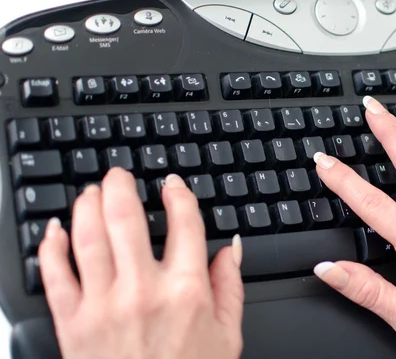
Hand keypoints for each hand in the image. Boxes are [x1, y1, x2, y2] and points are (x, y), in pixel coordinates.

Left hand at [38, 168, 243, 358]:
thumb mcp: (227, 335)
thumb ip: (230, 286)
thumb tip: (231, 248)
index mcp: (186, 290)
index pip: (183, 221)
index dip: (178, 193)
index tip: (172, 184)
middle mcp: (143, 290)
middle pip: (125, 217)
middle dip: (121, 185)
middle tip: (119, 175)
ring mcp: (103, 305)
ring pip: (87, 236)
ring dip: (87, 204)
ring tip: (91, 191)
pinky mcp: (72, 324)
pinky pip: (54, 274)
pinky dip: (50, 246)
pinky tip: (55, 229)